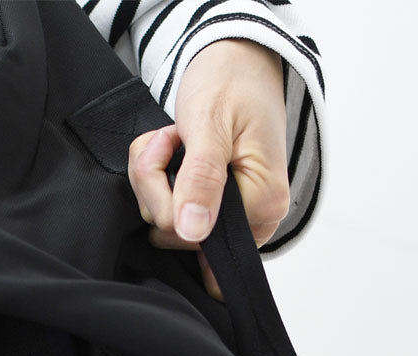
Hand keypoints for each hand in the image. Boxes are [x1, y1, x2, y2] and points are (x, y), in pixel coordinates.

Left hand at [127, 38, 289, 298]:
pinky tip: (173, 154)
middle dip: (155, 182)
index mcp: (263, 203)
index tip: (173, 143)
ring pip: (164, 222)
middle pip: (173, 231)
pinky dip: (157, 182)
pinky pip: (169, 215)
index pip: (188, 232)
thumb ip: (201, 178)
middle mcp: (254, 220)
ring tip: (175, 140)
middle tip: (172, 137)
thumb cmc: (231, 84)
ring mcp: (233, 219)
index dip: (164, 190)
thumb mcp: (210, 123)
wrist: (238, 62)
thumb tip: (193, 232)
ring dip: (153, 177)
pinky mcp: (214, 213)